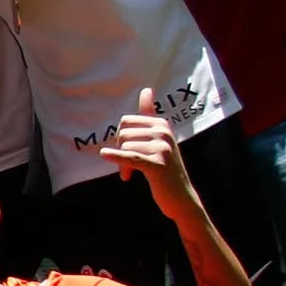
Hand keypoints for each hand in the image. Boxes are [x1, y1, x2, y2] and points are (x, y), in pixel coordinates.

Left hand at [97, 94, 193, 209]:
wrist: (180, 196)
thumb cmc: (164, 167)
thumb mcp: (158, 139)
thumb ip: (149, 115)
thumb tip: (146, 88)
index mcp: (162, 124)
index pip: (127, 120)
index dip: (121, 137)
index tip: (126, 151)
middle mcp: (164, 132)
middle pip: (123, 133)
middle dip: (119, 149)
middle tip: (126, 166)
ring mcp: (162, 148)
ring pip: (125, 147)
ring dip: (122, 164)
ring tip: (130, 173)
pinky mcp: (158, 164)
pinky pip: (130, 157)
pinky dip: (116, 157)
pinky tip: (105, 155)